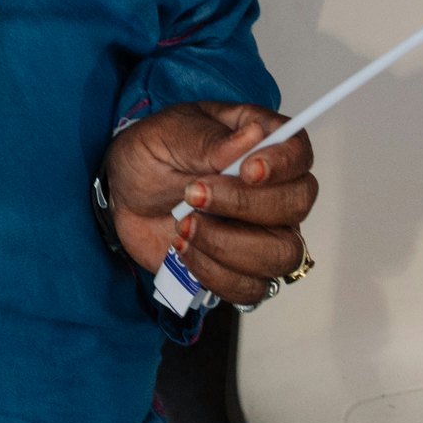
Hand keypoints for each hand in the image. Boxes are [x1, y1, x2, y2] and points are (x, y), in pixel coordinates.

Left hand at [101, 102, 317, 308]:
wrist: (124, 196)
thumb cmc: (150, 155)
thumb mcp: (165, 134)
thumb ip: (206, 139)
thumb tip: (253, 136)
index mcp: (257, 142)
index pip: (297, 151)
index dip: (282, 164)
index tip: (248, 170)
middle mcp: (272, 189)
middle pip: (296, 204)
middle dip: (244, 205)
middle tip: (193, 194)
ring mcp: (263, 233)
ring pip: (282, 253)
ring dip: (228, 244)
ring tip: (183, 225)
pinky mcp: (244, 270)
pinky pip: (253, 288)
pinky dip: (214, 273)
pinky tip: (184, 248)